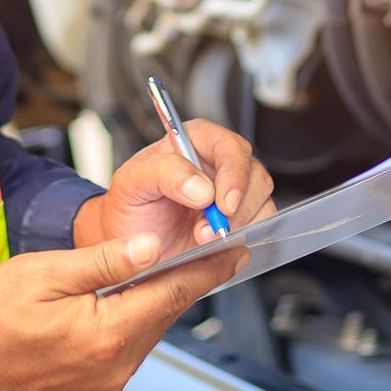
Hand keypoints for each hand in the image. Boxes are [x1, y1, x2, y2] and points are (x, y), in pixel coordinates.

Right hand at [0, 234, 248, 390]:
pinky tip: (114, 311)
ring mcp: (104, 386)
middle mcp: (113, 367)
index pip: (173, 294)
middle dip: (180, 283)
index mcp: (106, 333)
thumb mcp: (44, 274)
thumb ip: (103, 261)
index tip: (236, 251)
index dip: (208, 269)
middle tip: (201, 252)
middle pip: (162, 315)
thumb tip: (151, 247)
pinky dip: (128, 329)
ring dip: (151, 306)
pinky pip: (126, 355)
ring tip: (150, 276)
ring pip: (145, 335)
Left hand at [74, 119, 276, 259]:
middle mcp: (217, 163)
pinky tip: (217, 244)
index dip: (232, 173)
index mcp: (193, 142)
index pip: (227, 145)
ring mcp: (231, 191)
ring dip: (239, 223)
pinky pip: (262, 222)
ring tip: (203, 239)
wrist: (129, 248)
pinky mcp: (240, 218)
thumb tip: (202, 188)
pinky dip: (245, 236)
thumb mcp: (131, 183)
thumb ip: (163, 173)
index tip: (220, 203)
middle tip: (209, 230)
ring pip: (261, 198)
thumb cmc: (128, 209)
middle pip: (253, 172)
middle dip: (236, 206)